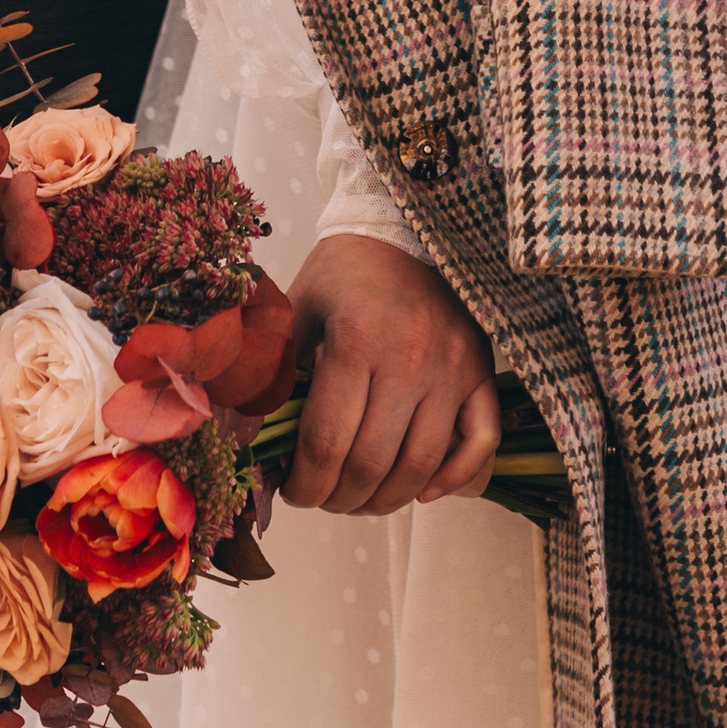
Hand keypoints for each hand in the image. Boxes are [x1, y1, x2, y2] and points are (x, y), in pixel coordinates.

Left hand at [282, 231, 500, 519]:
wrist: (405, 228)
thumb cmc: (344, 272)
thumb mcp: (296, 309)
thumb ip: (269, 370)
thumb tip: (245, 436)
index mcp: (356, 339)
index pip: (327, 443)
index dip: (304, 484)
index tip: (291, 491)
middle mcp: (410, 357)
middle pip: (372, 463)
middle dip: (338, 497)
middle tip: (322, 497)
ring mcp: (452, 367)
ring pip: (421, 463)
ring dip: (386, 499)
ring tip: (359, 499)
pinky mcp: (481, 371)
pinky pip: (480, 440)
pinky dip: (453, 477)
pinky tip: (422, 490)